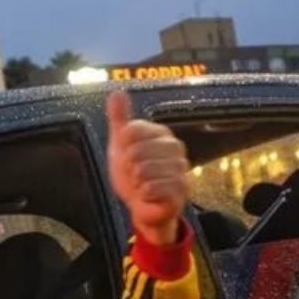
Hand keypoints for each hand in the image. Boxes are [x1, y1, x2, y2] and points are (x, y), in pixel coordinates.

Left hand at [106, 91, 187, 244]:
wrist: (142, 206)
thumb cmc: (133, 174)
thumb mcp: (121, 145)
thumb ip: (119, 118)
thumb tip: (117, 92)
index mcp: (161, 133)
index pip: (132, 130)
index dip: (123, 146)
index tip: (128, 155)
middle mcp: (175, 147)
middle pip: (137, 151)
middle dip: (129, 167)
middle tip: (135, 174)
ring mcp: (181, 168)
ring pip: (145, 170)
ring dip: (136, 181)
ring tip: (142, 184)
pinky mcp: (182, 189)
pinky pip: (153, 188)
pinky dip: (144, 194)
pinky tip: (147, 194)